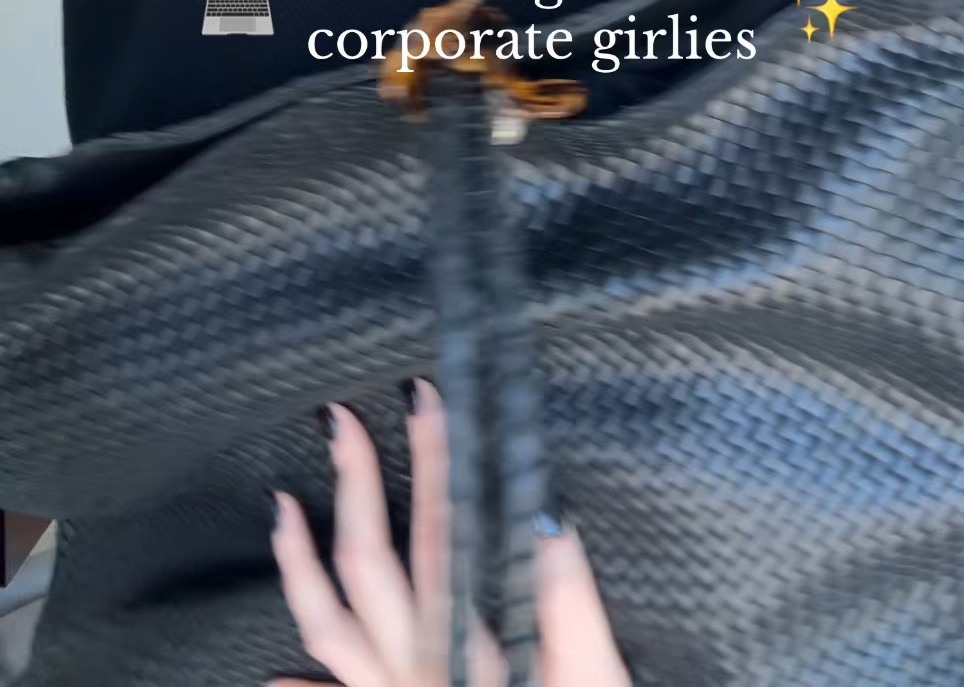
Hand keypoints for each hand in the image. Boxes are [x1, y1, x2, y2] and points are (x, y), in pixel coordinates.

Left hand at [269, 383, 629, 686]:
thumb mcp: (593, 681)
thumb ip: (573, 609)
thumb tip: (552, 523)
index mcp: (464, 650)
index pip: (439, 534)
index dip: (428, 462)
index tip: (422, 401)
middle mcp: (416, 674)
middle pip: (371, 564)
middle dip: (356, 482)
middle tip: (341, 418)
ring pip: (327, 627)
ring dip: (299, 561)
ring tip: (282, 506)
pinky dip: (302, 682)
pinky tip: (275, 676)